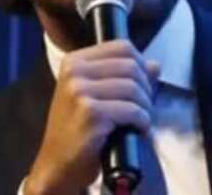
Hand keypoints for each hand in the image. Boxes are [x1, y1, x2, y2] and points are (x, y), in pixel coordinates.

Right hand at [23, 40, 160, 194]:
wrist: (57, 164)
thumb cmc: (76, 129)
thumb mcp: (94, 95)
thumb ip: (123, 76)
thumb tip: (155, 65)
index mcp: (74, 62)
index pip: (122, 47)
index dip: (141, 64)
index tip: (143, 84)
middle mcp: (74, 72)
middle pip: (131, 66)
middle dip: (146, 88)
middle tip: (144, 107)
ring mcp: (80, 92)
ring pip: (134, 88)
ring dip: (146, 107)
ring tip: (141, 120)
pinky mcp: (91, 113)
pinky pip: (132, 110)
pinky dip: (142, 121)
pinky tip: (137, 129)